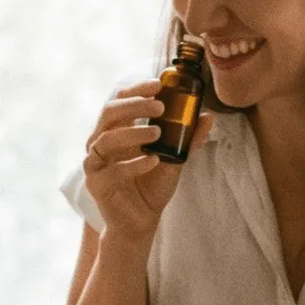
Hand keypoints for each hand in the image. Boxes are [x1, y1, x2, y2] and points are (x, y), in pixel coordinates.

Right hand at [82, 79, 213, 243]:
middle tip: (160, 106)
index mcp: (118, 130)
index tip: (159, 84)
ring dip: (134, 132)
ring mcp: (95, 163)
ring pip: (106, 139)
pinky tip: (152, 161)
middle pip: (110, 112)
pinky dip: (133, 164)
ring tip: (158, 133)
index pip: (121, 99)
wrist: (141, 221)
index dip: (137, 89)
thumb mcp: (175, 159)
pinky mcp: (96, 184)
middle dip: (135, 104)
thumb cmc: (152, 185)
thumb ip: (187, 139)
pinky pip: (111, 170)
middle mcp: (102, 142)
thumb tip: (208, 117)